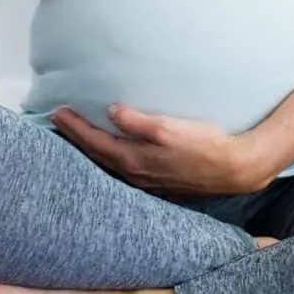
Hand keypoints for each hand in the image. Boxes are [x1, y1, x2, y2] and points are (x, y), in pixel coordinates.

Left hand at [49, 102, 272, 197]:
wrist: (235, 168)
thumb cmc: (205, 144)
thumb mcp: (169, 128)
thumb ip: (138, 121)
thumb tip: (111, 111)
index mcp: (134, 160)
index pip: (95, 142)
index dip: (75, 127)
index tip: (58, 113)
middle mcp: (136, 175)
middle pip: (97, 156)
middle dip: (77, 139)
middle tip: (59, 122)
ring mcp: (148, 182)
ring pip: (109, 166)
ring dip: (92, 150)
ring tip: (80, 137)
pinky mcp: (160, 182)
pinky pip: (124, 170)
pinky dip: (110, 158)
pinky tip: (112, 153)